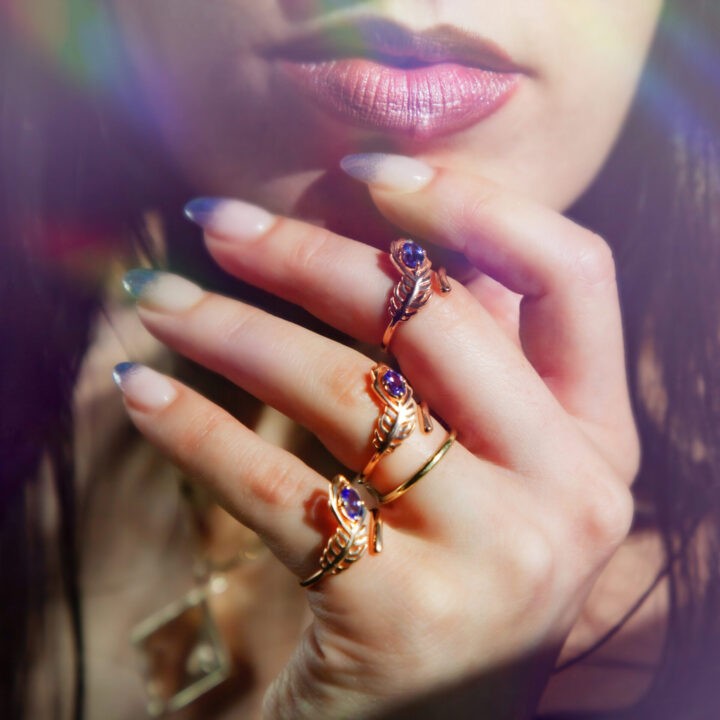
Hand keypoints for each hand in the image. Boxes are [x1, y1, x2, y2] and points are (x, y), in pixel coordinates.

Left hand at [115, 154, 636, 718]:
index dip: (474, 203)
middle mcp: (574, 493)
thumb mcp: (487, 461)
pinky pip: (277, 487)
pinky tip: (139, 390)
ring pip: (347, 391)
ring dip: (231, 329)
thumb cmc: (446, 567)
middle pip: (438, 318)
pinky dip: (194, 427)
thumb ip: (467, 358)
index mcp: (601, 439)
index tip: (365, 172)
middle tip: (215, 220)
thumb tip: (391, 234)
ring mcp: (502, 557)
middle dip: (310, 252)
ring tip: (155, 299)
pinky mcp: (406, 615)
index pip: (573, 273)